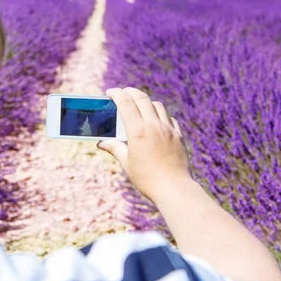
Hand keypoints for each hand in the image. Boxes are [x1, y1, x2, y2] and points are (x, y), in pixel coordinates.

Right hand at [97, 87, 192, 202]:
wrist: (174, 188)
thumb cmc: (147, 179)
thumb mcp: (127, 163)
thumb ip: (115, 149)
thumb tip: (102, 143)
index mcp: (138, 132)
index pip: (125, 103)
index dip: (117, 94)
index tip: (110, 92)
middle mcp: (154, 126)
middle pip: (141, 98)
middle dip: (130, 92)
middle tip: (123, 92)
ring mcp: (168, 129)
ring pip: (157, 105)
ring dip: (146, 102)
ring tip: (139, 106)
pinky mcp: (178, 135)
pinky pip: (169, 118)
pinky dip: (160, 115)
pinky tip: (156, 121)